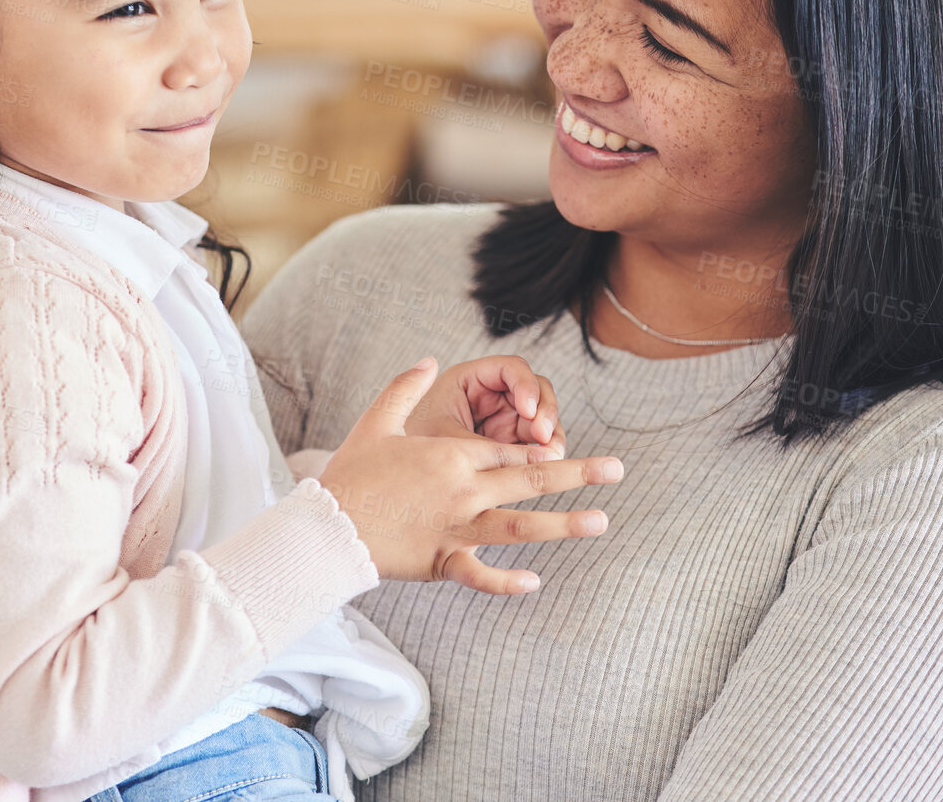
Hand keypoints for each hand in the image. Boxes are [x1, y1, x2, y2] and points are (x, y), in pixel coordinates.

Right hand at [318, 357, 623, 594]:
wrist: (325, 526)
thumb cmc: (350, 474)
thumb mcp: (377, 420)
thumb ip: (405, 386)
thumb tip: (431, 360)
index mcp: (450, 455)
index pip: (507, 450)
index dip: (538, 450)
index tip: (563, 447)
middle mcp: (462, 490)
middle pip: (529, 480)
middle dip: (578, 473)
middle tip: (617, 470)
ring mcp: (455, 528)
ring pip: (520, 525)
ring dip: (564, 524)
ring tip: (601, 520)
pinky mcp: (441, 561)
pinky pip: (479, 573)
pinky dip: (506, 580)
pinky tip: (534, 581)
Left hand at [405, 355, 566, 458]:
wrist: (395, 485)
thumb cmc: (412, 454)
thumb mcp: (448, 444)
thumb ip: (491, 449)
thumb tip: (537, 458)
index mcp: (468, 381)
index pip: (510, 369)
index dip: (526, 386)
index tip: (528, 410)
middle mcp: (490, 396)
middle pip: (534, 390)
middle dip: (544, 411)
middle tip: (543, 436)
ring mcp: (501, 420)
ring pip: (540, 417)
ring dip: (550, 433)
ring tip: (550, 454)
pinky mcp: (508, 445)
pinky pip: (535, 443)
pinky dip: (544, 452)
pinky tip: (546, 464)